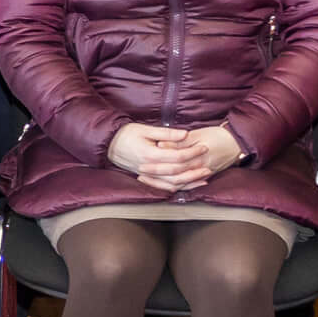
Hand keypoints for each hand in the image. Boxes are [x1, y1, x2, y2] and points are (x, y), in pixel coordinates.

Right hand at [106, 123, 230, 192]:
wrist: (108, 144)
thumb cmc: (126, 134)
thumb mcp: (146, 129)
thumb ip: (167, 133)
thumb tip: (186, 134)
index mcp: (150, 154)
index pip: (177, 156)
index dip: (192, 152)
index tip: (203, 147)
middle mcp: (149, 168)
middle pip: (177, 172)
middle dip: (195, 168)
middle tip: (209, 163)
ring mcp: (147, 175)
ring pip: (173, 184)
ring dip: (190, 181)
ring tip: (205, 177)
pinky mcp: (146, 178)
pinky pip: (165, 187)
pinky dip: (179, 187)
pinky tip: (189, 185)